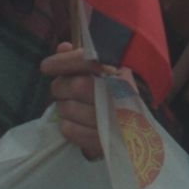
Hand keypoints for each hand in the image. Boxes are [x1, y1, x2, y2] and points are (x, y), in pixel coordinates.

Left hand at [41, 42, 129, 159]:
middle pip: (75, 86)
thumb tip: (63, 47)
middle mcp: (118, 94)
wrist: (141, 131)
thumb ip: (83, 58)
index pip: (87, 61)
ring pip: (68, 109)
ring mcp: (111, 120)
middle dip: (61, 86)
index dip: (63, 62)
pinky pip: (69, 130)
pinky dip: (66, 124)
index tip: (46, 66)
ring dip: (62, 106)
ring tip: (70, 105)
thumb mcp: (107, 71)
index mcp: (120, 72)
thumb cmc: (120, 94)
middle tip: (60, 88)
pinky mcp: (103, 141)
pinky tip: (75, 121)